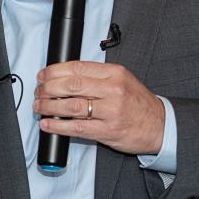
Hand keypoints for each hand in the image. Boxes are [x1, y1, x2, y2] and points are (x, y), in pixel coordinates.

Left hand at [34, 61, 164, 154]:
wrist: (160, 125)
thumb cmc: (137, 103)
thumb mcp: (122, 80)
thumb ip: (97, 77)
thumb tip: (64, 76)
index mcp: (114, 73)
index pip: (77, 68)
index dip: (54, 71)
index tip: (43, 75)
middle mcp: (113, 90)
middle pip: (71, 85)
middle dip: (48, 88)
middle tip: (39, 91)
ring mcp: (110, 111)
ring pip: (71, 106)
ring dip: (49, 106)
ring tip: (39, 106)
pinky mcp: (108, 131)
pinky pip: (77, 128)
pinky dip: (58, 126)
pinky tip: (47, 124)